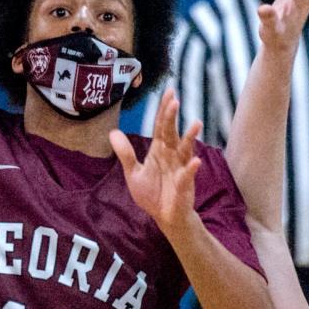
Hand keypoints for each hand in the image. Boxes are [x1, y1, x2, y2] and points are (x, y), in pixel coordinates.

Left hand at [110, 89, 201, 233]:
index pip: (161, 126)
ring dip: (190, 137)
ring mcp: (180, 168)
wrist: (164, 216)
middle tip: (175, 100)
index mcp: (159, 151)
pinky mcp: (184, 184)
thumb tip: (113, 132)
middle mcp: (171, 155)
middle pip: (172, 133)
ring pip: (186, 150)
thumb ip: (125, 153)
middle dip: (173, 118)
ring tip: (196, 124)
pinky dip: (191, 168)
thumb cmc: (152, 193)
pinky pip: (188, 175)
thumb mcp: (133, 173)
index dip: (164, 110)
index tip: (169, 92)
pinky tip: (195, 161)